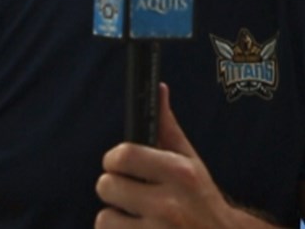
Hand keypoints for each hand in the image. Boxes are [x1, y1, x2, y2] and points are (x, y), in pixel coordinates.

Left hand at [95, 84, 271, 227]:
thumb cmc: (201, 199)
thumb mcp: (191, 163)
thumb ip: (168, 128)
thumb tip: (159, 89)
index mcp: (180, 174)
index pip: (123, 156)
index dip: (114, 160)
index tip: (121, 165)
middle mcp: (169, 205)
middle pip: (106, 186)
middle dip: (113, 189)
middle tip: (130, 194)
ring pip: (104, 218)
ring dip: (115, 219)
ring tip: (137, 219)